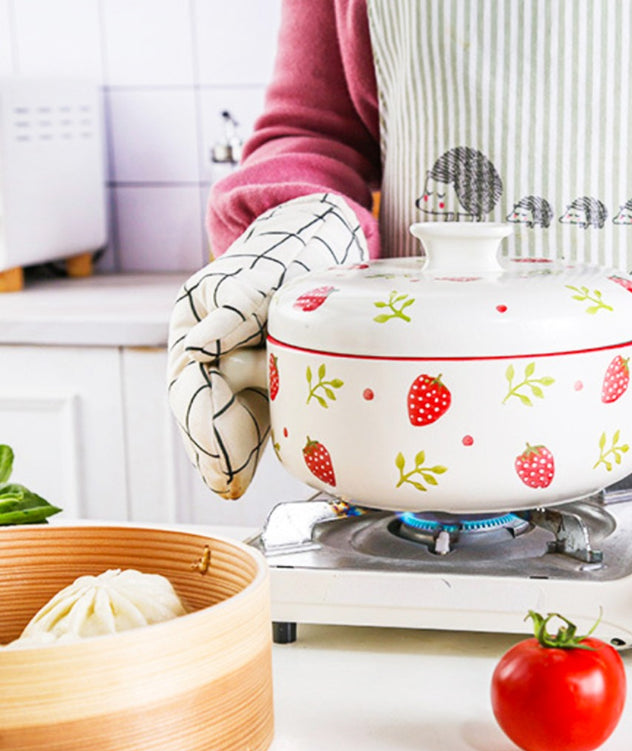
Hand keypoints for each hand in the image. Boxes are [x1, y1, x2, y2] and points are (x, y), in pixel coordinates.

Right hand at [167, 193, 367, 497]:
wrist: (309, 252)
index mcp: (194, 326)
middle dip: (212, 445)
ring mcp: (231, 372)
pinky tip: (239, 477)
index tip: (214, 447)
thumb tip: (198, 351)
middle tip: (223, 481)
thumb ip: (234, 310)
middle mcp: (205, 354)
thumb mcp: (255, 277)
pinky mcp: (261, 385)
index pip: (191, 378)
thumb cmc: (281, 260)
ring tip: (228, 486)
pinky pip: (250, 419)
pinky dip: (245, 448)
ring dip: (225, 455)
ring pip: (222, 418)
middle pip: (201, 406)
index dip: (202, 417)